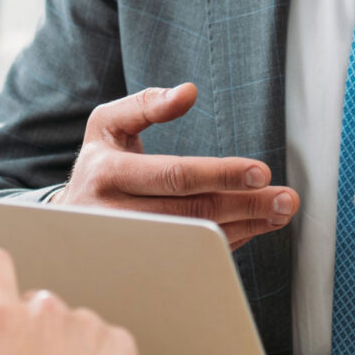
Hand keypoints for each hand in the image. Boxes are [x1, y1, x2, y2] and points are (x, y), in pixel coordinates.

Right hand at [52, 83, 299, 249]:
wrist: (69, 221)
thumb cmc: (98, 165)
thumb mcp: (106, 125)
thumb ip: (144, 104)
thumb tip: (187, 92)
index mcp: (107, 173)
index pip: (174, 175)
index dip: (220, 174)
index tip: (261, 172)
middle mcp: (116, 214)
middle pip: (193, 211)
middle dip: (246, 204)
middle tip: (285, 199)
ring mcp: (131, 245)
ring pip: (197, 238)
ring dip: (246, 226)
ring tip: (280, 212)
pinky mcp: (146, 262)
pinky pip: (194, 253)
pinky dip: (230, 241)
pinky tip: (256, 226)